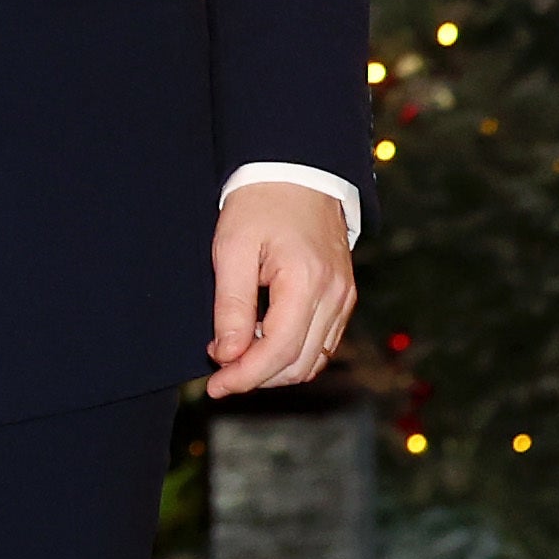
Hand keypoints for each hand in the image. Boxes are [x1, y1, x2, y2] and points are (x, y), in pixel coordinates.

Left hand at [206, 182, 356, 396]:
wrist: (298, 173)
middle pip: (298, 364)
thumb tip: (228, 356)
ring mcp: (344, 297)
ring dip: (274, 369)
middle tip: (219, 373)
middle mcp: (335, 295)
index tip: (214, 385)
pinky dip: (292, 354)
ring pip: (313, 360)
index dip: (244, 377)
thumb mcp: (232, 250)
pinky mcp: (343, 297)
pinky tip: (261, 343)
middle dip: (257, 378)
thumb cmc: (260, 204)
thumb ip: (232, 306)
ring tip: (237, 357)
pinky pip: (322, 343)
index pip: (279, 352)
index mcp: (307, 282)